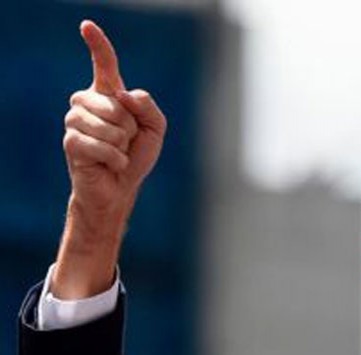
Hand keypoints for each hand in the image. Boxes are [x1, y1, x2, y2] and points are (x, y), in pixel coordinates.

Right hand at [64, 20, 165, 222]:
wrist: (120, 187)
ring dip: (122, 145)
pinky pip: (101, 145)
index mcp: (108, 95)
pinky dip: (115, 158)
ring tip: (117, 152)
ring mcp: (75, 121)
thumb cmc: (135, 155)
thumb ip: (148, 107)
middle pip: (117, 104)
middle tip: (126, 142)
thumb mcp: (155, 129)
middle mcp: (87, 102)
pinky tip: (111, 164)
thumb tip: (125, 95)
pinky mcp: (71, 142)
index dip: (97, 45)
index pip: (103, 64)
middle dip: (131, 127)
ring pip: (110, 126)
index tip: (87, 26)